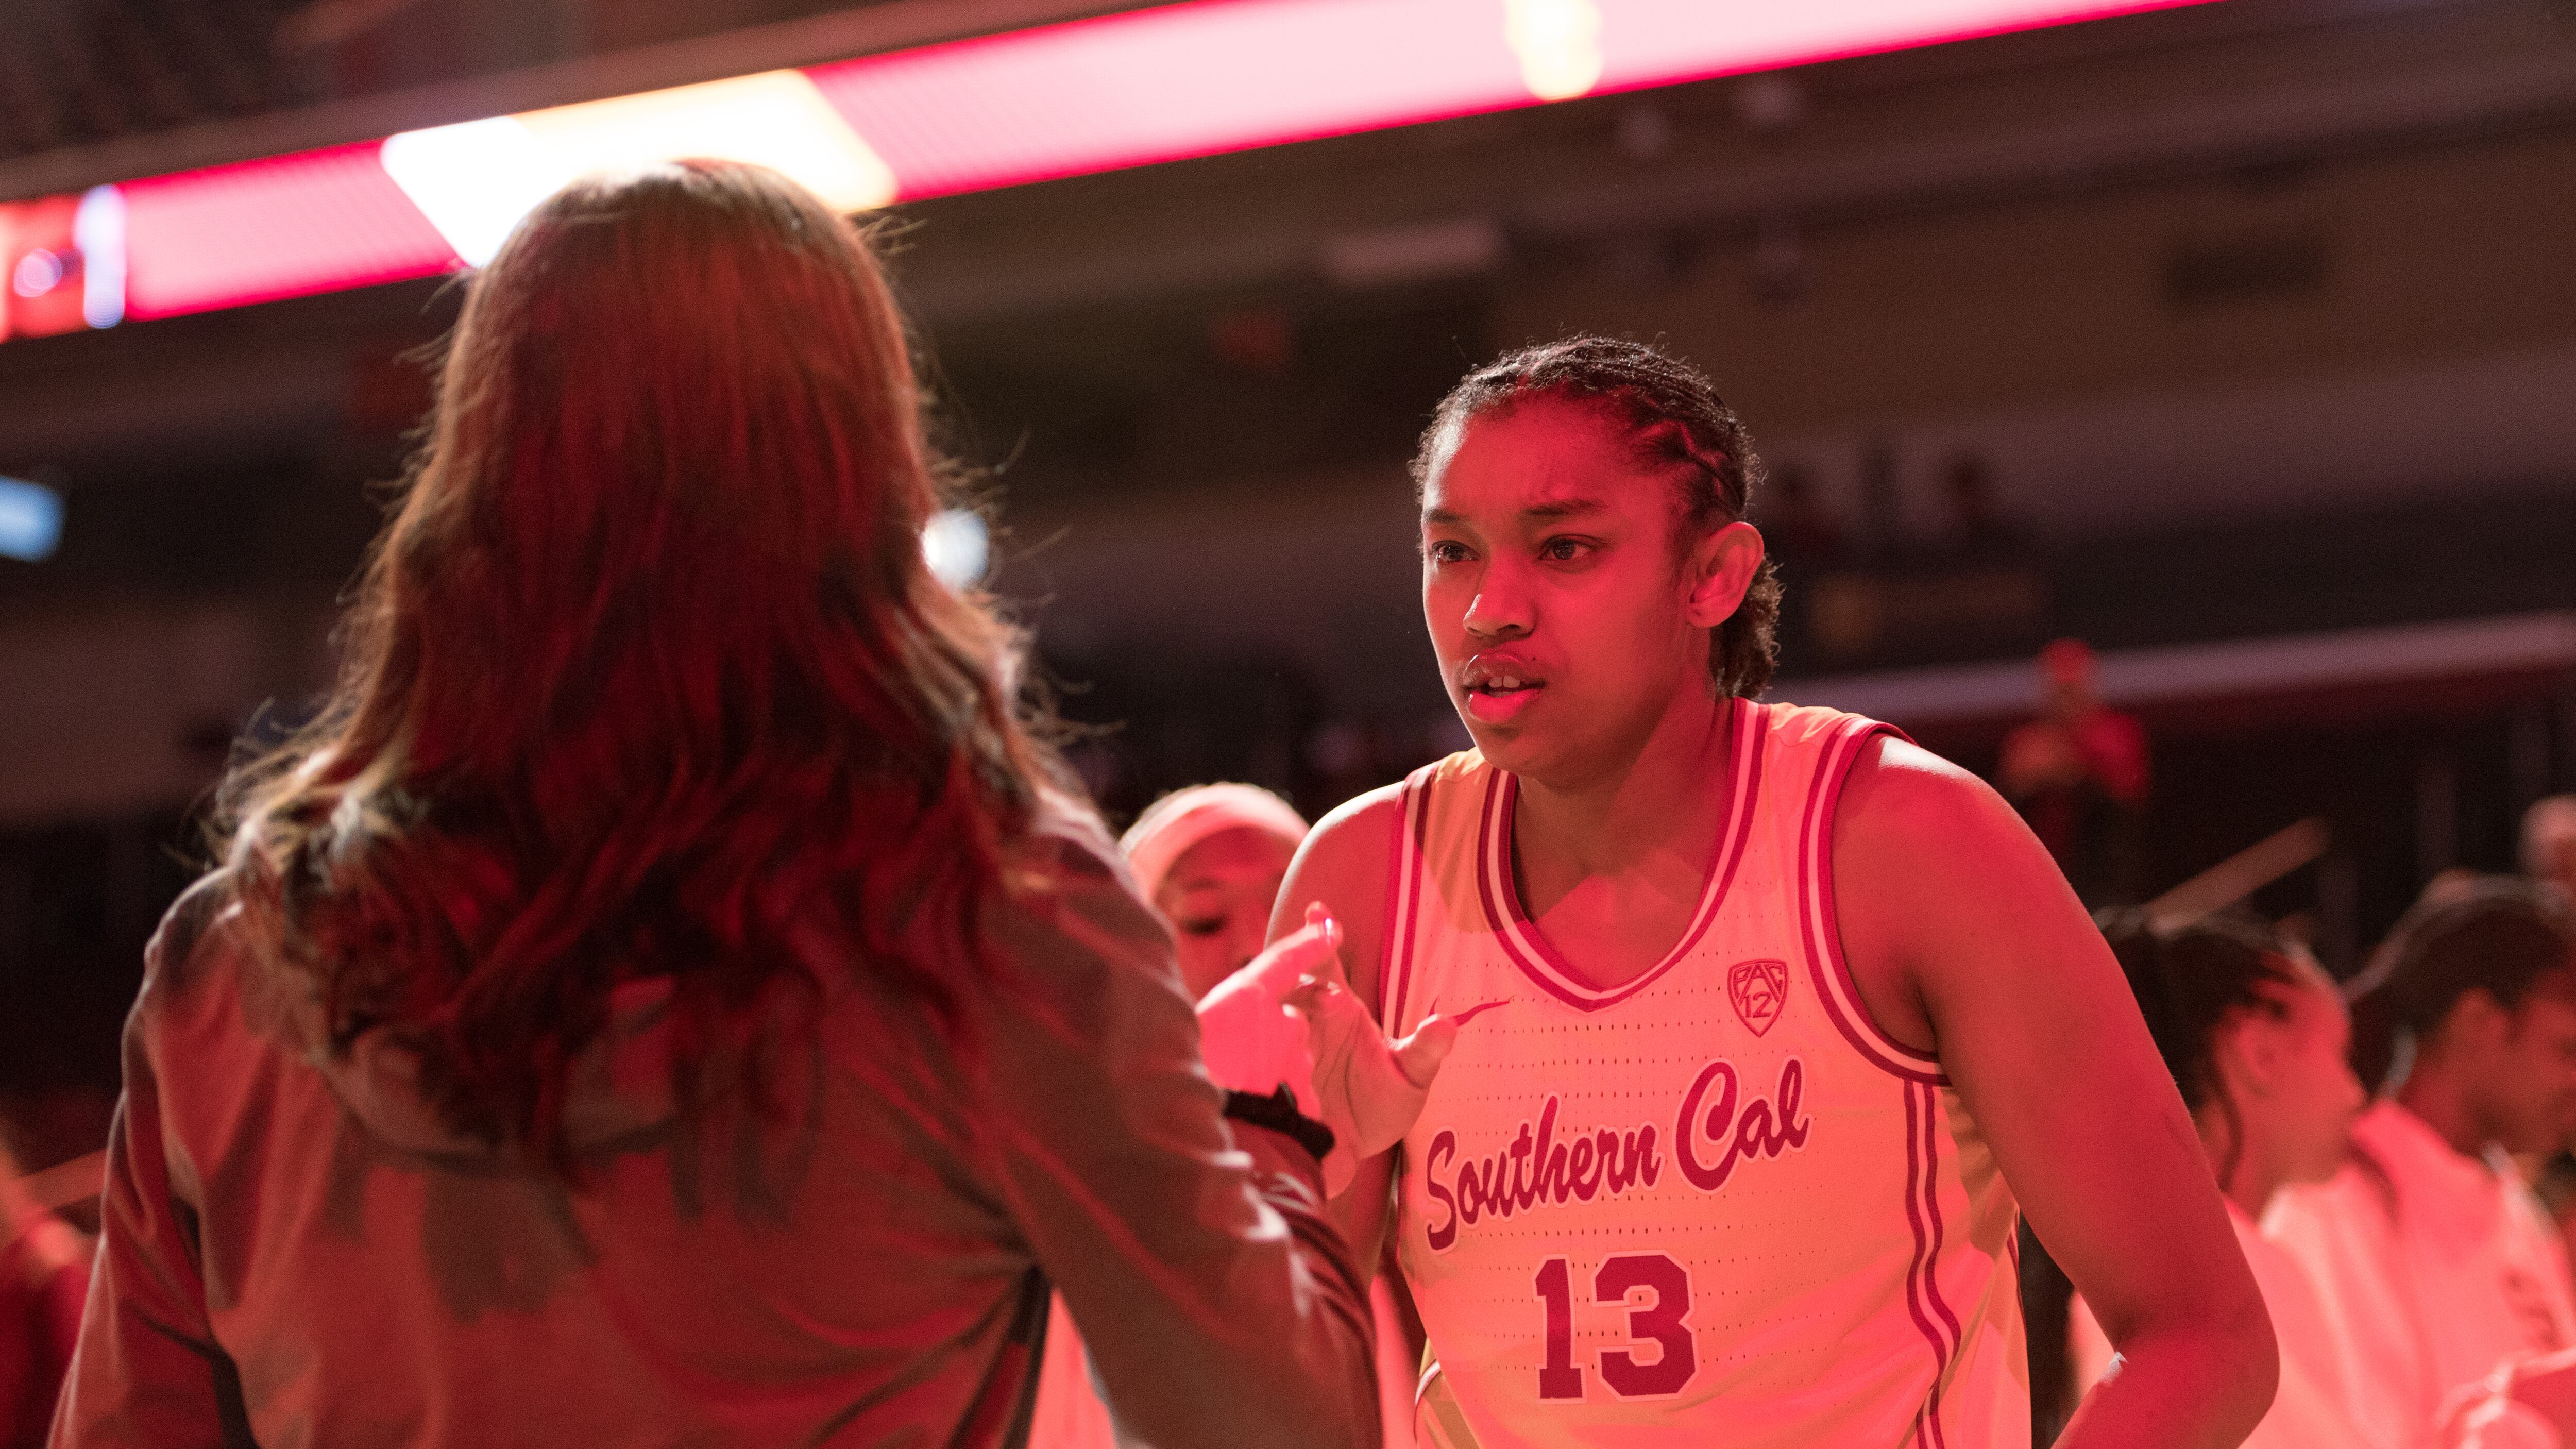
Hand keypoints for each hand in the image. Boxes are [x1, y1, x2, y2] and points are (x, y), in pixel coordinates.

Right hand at [1196, 907, 1459, 1195]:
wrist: (1351, 1153)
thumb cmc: (1379, 1107)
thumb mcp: (1410, 1081)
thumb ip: (1425, 1051)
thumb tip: (1449, 1023)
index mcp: (1337, 1008)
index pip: (1325, 963)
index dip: (1318, 934)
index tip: (1317, 908)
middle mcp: (1306, 1021)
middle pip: (1291, 985)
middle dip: (1293, 976)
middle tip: (1313, 989)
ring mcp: (1284, 1048)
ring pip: (1272, 1018)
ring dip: (1282, 1018)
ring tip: (1297, 1026)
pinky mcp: (1270, 1077)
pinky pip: (1260, 1058)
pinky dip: (1263, 1055)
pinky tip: (1271, 1063)